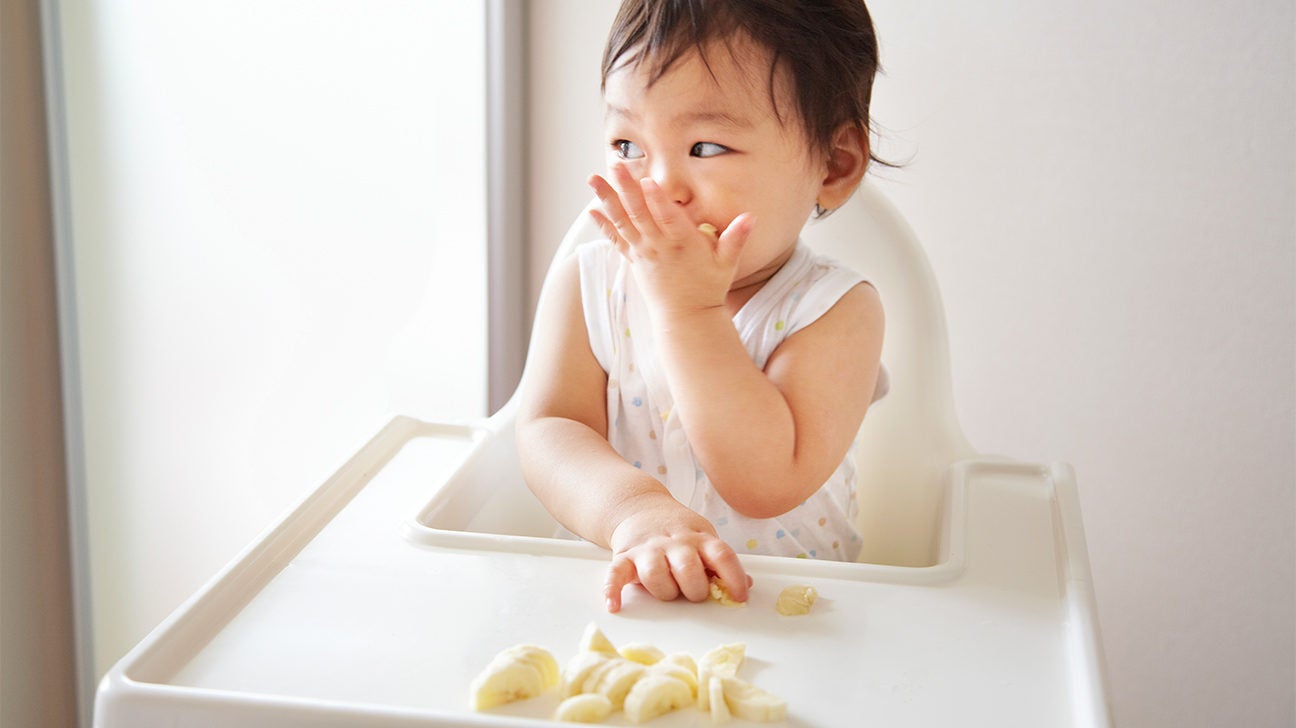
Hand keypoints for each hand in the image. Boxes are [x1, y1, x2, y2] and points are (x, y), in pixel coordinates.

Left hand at [587, 164, 753, 318]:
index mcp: (683, 244)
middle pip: (640, 214)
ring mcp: (644, 253)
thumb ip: (736, 238)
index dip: (658, 200)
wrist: (687, 317)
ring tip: (593, 179)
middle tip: (616, 166)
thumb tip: (751, 216)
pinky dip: (603, 225)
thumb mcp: (727, 263)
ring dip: (607, 199)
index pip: (669, 218)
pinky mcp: (634, 260)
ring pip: (623, 222)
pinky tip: (591, 209)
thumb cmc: (709, 287)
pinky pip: (616, 240)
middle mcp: (659, 246)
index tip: (648, 181)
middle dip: (627, 189)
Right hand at [603, 494, 749, 611]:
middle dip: (694, 590)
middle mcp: (674, 543)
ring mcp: (648, 550)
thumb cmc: (678, 531)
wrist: (639, 508)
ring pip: (655, 574)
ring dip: (663, 591)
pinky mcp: (624, 557)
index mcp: (699, 538)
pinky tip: (615, 605)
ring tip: (667, 591)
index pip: (721, 555)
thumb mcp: (703, 538)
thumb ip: (720, 562)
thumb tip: (746, 584)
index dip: (733, 577)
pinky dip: (612, 590)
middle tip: (694, 592)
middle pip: (688, 569)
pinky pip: (616, 574)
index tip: (740, 596)